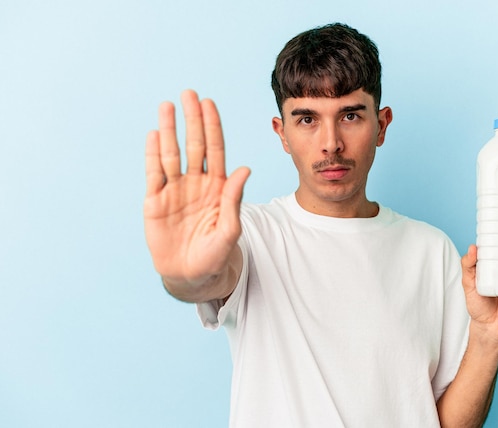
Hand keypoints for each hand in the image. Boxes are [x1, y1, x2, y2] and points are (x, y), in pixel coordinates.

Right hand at [144, 90, 249, 288]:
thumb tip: (245, 169)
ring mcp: (175, 190)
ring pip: (172, 154)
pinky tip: (154, 135)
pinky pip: (154, 173)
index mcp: (217, 187)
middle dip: (192, 120)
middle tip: (188, 94)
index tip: (209, 103)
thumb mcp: (230, 229)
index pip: (215, 150)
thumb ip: (233, 199)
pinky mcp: (155, 201)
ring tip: (167, 106)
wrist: (191, 275)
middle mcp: (196, 183)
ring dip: (170, 130)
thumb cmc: (215, 255)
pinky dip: (153, 154)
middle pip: (194, 145)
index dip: (212, 127)